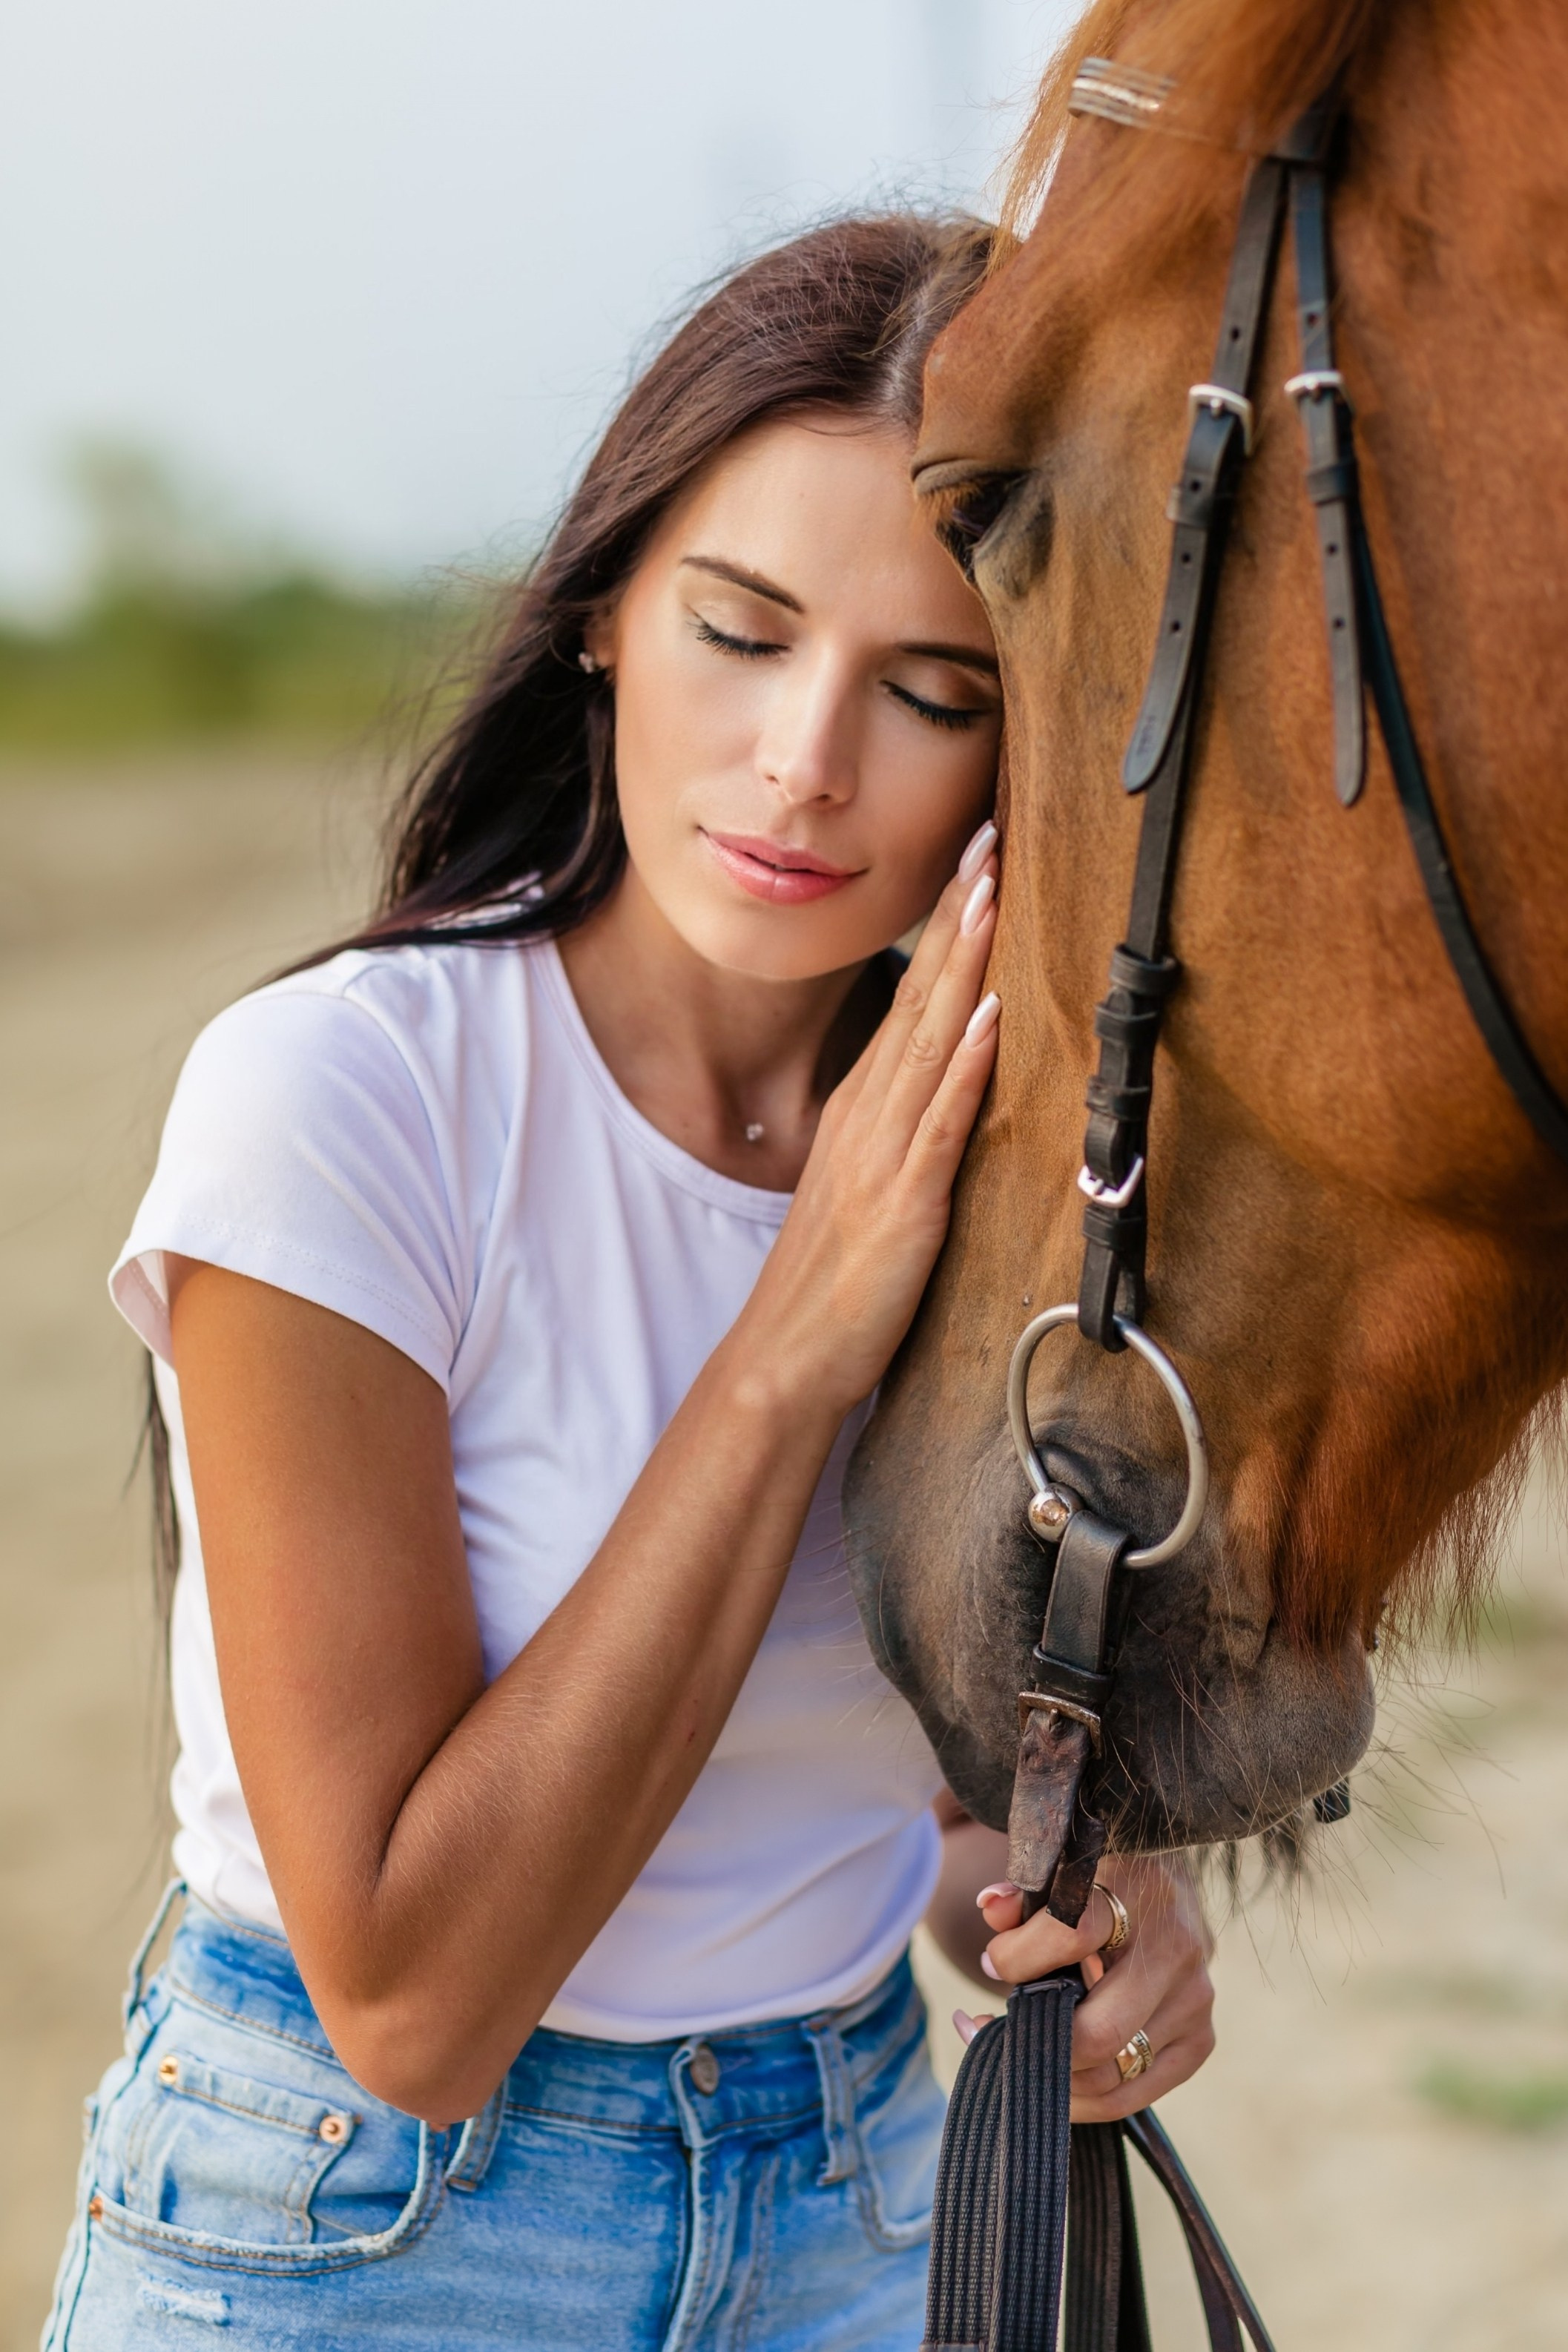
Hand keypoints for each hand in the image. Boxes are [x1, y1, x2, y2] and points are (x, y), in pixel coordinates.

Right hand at [738, 823, 1000, 1414]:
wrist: (786, 1358)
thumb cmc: (833, 1285)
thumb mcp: (868, 1187)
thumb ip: (905, 1131)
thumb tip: (947, 1081)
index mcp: (865, 1110)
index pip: (913, 998)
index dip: (947, 929)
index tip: (976, 862)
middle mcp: (871, 1117)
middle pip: (922, 997)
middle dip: (959, 916)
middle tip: (989, 838)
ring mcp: (886, 1155)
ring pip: (930, 1039)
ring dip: (963, 963)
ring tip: (991, 892)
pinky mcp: (906, 1202)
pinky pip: (940, 1122)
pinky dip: (963, 1065)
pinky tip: (986, 1016)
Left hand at [954, 1853, 1214, 2120]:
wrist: (1165, 1888)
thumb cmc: (1100, 1884)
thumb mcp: (1061, 1873)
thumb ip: (1022, 1895)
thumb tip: (991, 1909)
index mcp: (1138, 1891)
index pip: (1071, 1935)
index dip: (1017, 1959)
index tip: (991, 1961)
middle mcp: (1176, 1949)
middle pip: (1098, 2032)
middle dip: (1035, 2041)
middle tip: (991, 2030)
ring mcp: (1193, 2001)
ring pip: (1111, 2075)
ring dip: (1050, 2075)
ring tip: (1013, 2054)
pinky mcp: (1199, 2040)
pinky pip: (1132, 2096)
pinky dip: (1083, 2098)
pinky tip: (1052, 2077)